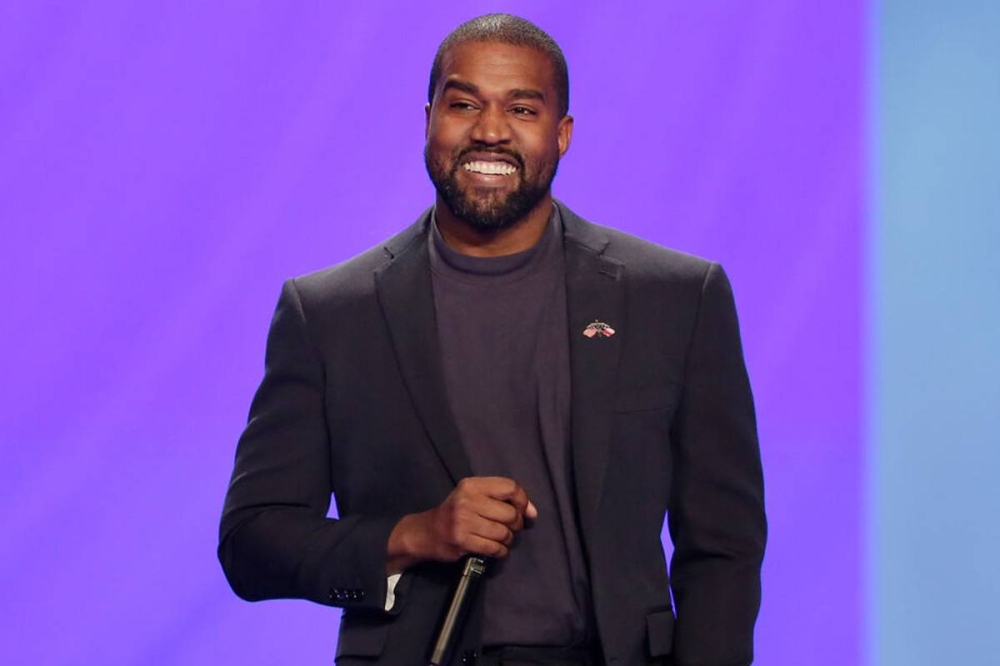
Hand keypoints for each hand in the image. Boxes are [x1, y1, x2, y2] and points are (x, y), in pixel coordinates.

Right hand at [386, 476, 537, 573]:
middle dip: (516, 524)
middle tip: (509, 528)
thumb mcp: (474, 497)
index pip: (510, 487)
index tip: (525, 511)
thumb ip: (503, 500)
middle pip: (510, 513)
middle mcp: (467, 500)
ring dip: (507, 540)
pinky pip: (494, 548)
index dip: (523, 500)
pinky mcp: (462, 541)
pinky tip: (495, 549)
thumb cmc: (456, 513)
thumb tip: (533, 512)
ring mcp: (463, 521)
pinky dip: (500, 551)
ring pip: (504, 533)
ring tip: (500, 539)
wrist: (426, 532)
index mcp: (472, 485)